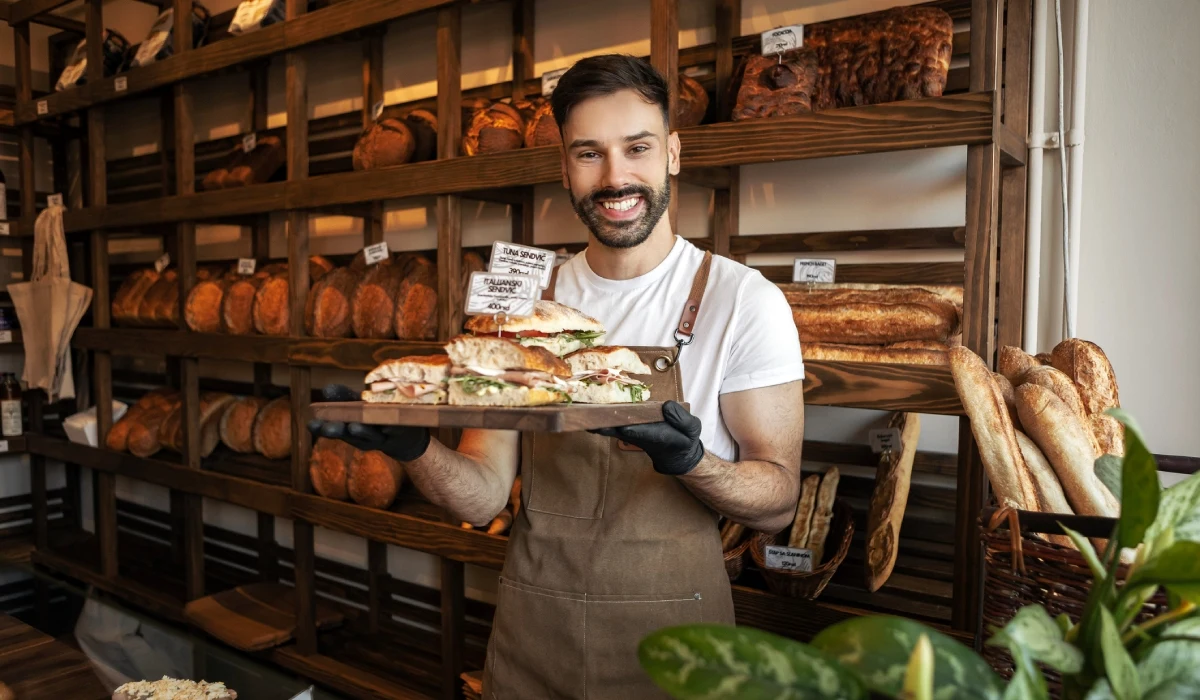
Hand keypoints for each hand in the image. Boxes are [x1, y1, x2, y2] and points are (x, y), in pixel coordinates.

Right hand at [306, 384, 430, 461]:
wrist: (405, 437)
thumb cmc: (375, 417)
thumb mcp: (358, 406)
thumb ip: (344, 398)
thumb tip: (327, 389)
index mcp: (349, 430)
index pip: (333, 429)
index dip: (321, 428)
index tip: (311, 424)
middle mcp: (363, 437)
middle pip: (349, 435)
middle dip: (338, 431)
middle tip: (328, 427)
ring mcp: (382, 437)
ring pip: (371, 435)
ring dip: (363, 432)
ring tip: (354, 426)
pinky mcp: (400, 433)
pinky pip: (396, 429)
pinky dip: (392, 427)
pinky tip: (388, 424)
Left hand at [592, 400, 703, 475]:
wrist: (676, 453)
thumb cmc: (684, 440)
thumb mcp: (692, 429)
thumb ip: (682, 419)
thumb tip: (667, 406)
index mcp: (654, 435)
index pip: (639, 431)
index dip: (629, 427)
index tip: (620, 424)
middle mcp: (637, 434)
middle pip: (616, 428)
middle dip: (602, 422)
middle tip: (586, 415)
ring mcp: (628, 432)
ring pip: (608, 425)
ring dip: (594, 418)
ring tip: (578, 409)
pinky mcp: (624, 428)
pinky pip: (608, 421)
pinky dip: (597, 415)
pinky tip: (584, 408)